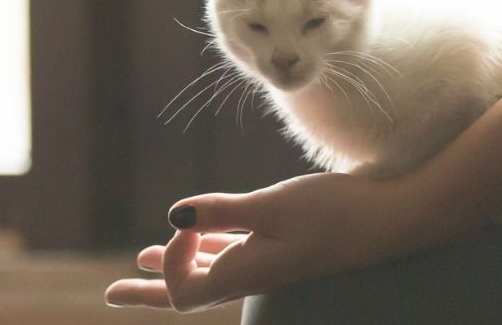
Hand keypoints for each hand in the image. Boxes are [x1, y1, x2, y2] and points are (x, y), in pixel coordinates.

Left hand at [104, 172, 470, 312]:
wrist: (392, 219)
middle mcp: (252, 276)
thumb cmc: (336, 213)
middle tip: (109, 295)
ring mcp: (268, 263)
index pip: (182, 289)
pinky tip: (198, 236)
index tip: (187, 222)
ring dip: (174, 266)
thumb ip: (222, 212)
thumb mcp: (272, 206)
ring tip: (138, 263)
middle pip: (187, 293)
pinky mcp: (284, 246)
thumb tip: (172, 218)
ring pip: (209, 271)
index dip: (169, 258)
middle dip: (147, 291)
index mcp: (245, 275)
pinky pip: (233, 253)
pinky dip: (208, 246)